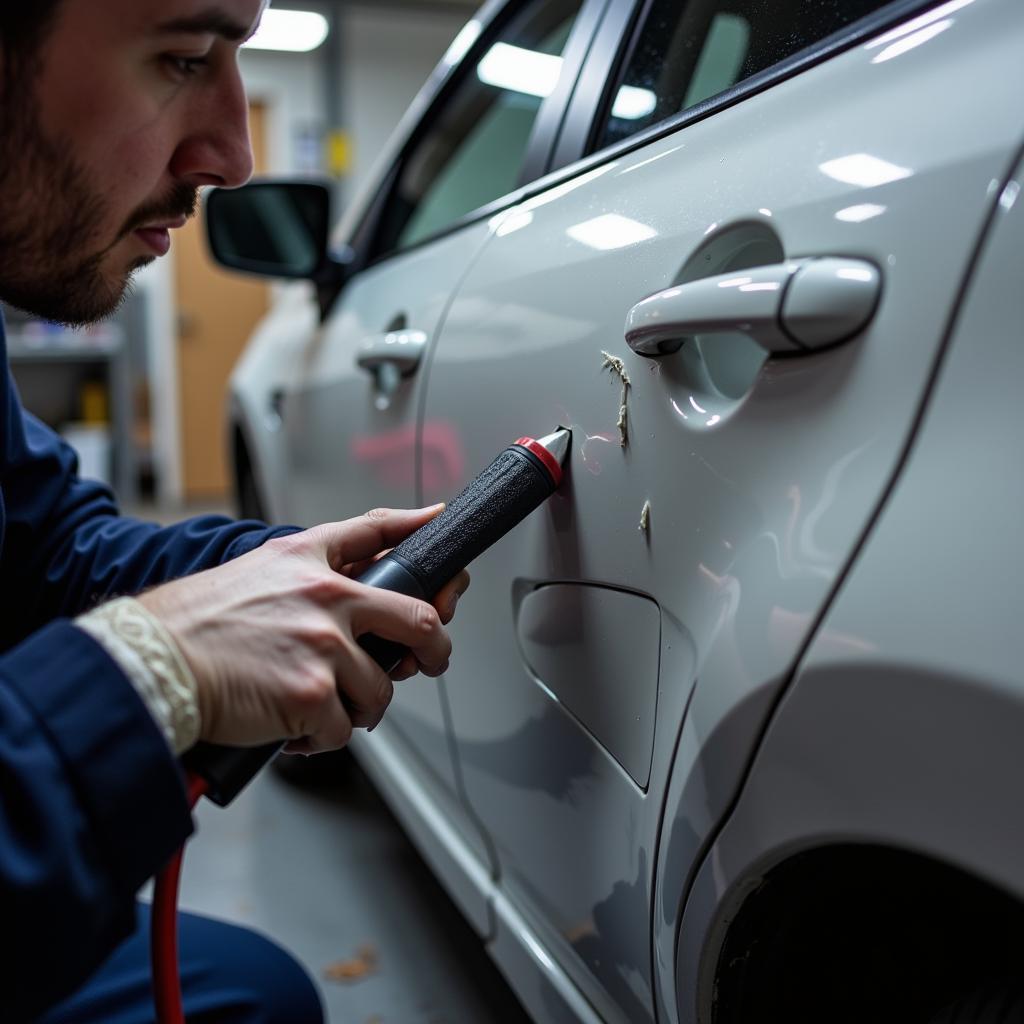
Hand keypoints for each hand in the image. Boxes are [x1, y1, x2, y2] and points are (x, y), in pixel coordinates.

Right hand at [137, 506, 469, 753]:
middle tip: (426, 663)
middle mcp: (328, 600)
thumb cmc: (199, 619)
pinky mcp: (311, 695)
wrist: (154, 659)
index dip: (421, 534)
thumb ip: (317, 557)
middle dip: (435, 651)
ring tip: (322, 705)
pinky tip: (296, 728)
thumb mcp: (262, 565)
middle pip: (419, 622)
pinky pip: (343, 730)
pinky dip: (323, 738)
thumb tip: (358, 556)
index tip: (445, 550)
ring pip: (380, 689)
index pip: (379, 533)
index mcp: (313, 564)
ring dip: (360, 707)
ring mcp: (323, 648)